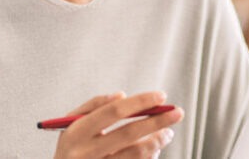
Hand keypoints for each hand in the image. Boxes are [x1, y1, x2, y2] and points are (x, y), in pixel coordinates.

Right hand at [53, 91, 183, 158]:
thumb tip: (123, 95)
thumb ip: (94, 105)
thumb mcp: (71, 123)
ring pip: (136, 155)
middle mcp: (86, 154)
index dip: (140, 102)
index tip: (161, 95)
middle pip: (130, 134)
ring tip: (168, 132)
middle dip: (158, 121)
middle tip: (177, 112)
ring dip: (158, 142)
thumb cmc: (71, 147)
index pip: (114, 111)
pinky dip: (149, 157)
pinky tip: (154, 149)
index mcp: (77, 132)